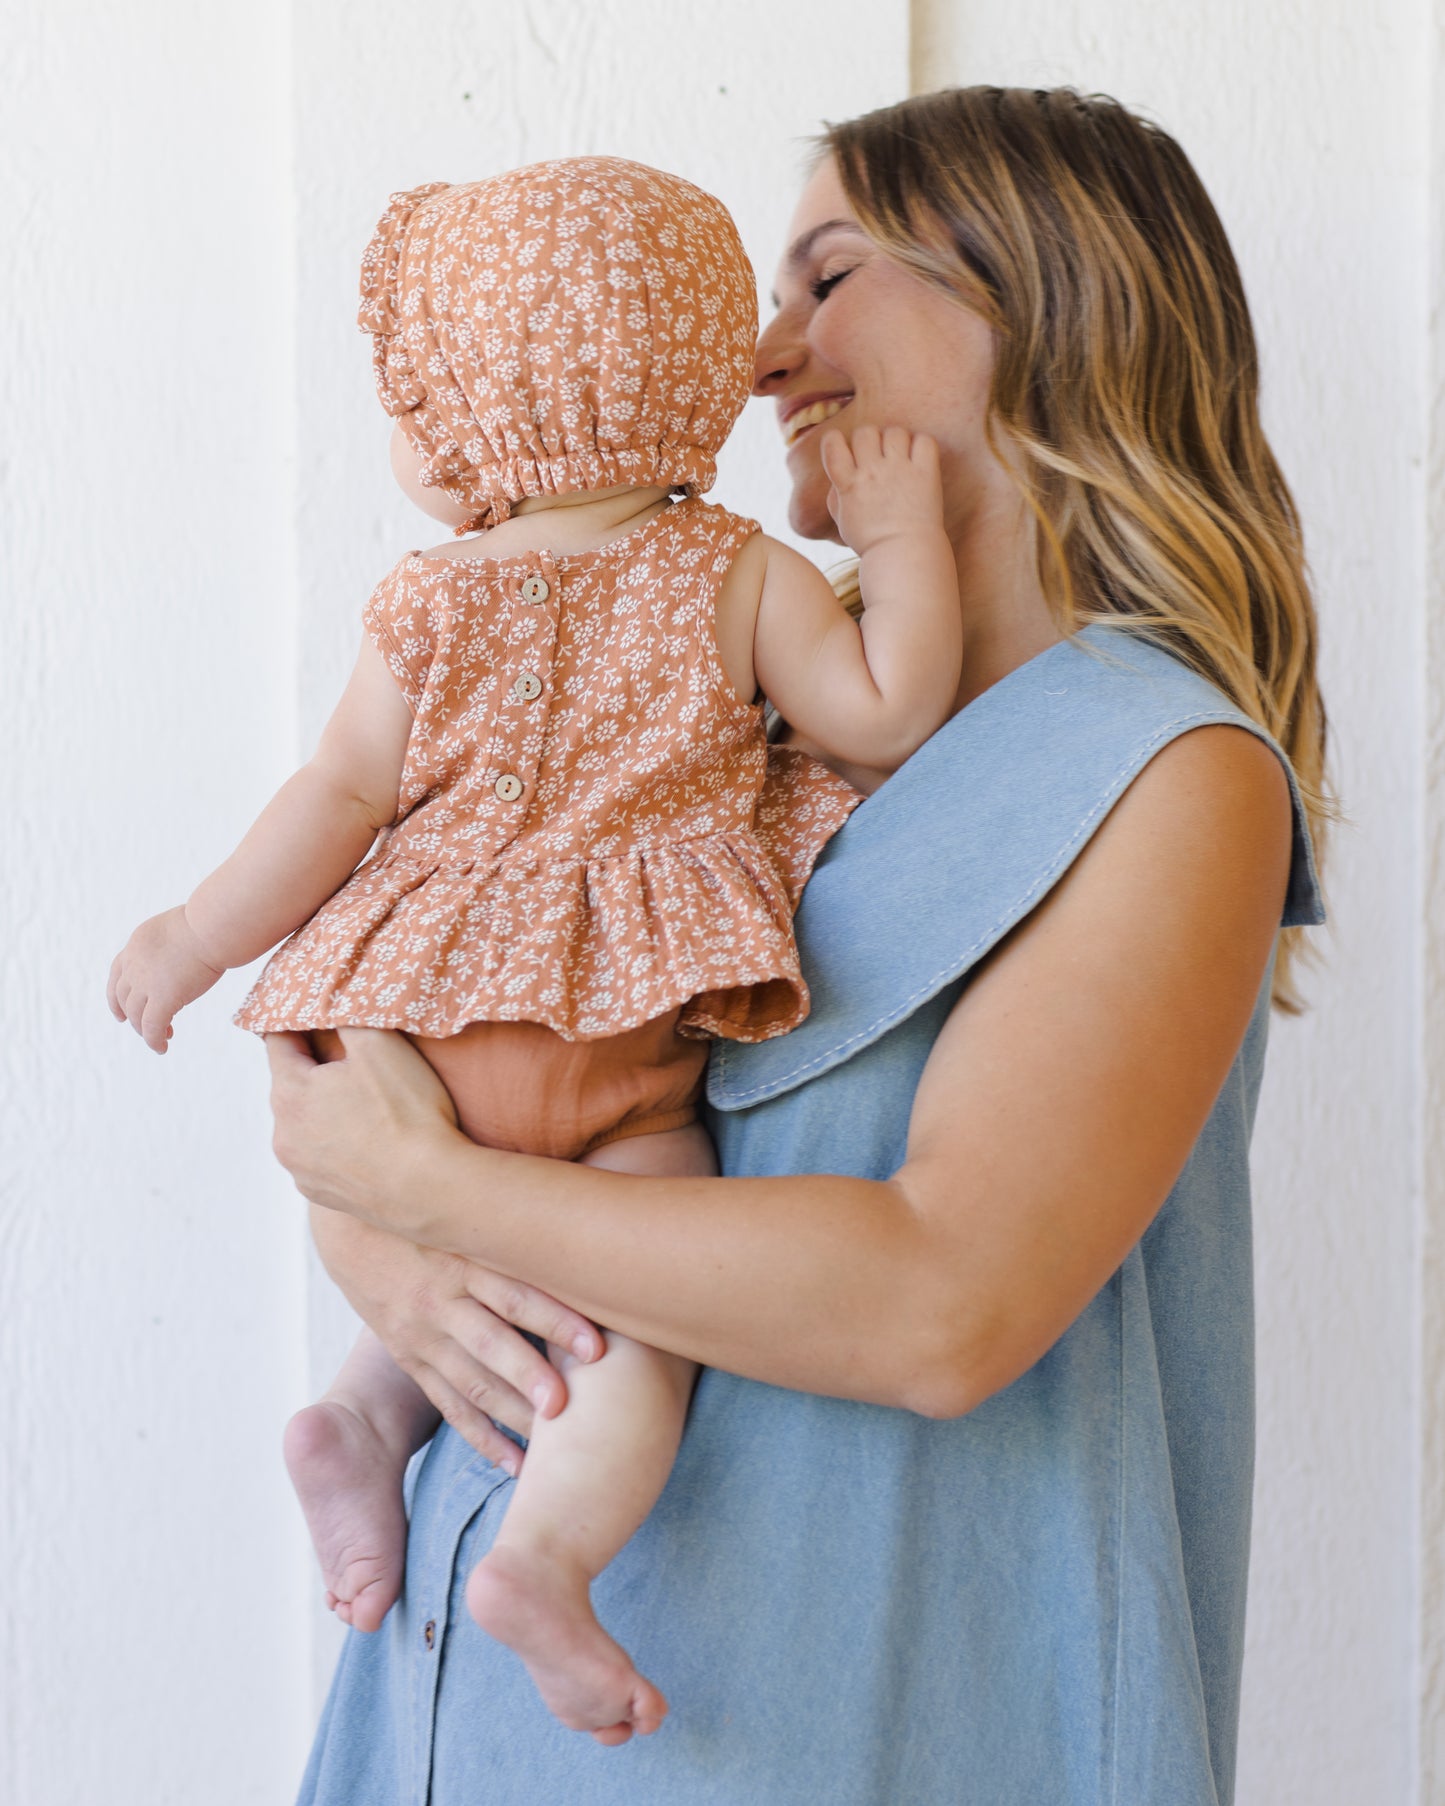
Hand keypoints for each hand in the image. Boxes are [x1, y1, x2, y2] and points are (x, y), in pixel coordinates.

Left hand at [107, 905, 225, 1052]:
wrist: (214, 927)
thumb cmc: (211, 923)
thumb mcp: (180, 929)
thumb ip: (173, 945)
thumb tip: (187, 953)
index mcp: (137, 943)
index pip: (117, 972)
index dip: (116, 996)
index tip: (120, 1013)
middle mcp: (134, 963)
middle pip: (124, 997)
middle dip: (132, 1016)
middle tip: (145, 1029)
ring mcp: (145, 982)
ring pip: (136, 1015)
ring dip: (146, 1030)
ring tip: (162, 1037)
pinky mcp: (162, 999)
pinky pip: (152, 1028)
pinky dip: (154, 1040)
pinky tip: (162, 1047)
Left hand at [266, 1027, 459, 1228]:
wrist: (430, 1189)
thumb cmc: (406, 1113)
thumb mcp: (380, 1045)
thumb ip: (346, 1016)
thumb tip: (330, 1003)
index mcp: (289, 1092)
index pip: (277, 1039)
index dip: (300, 1021)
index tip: (321, 1013)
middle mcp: (282, 1134)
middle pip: (291, 1083)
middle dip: (317, 1067)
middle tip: (357, 1060)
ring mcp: (299, 1169)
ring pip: (303, 1122)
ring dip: (325, 1108)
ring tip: (367, 1104)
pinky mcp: (319, 1193)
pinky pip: (319, 1155)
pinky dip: (336, 1143)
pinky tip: (369, 1140)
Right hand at [309, 1204, 603, 1467]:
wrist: (348, 1222)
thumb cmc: (429, 1201)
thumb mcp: (463, 1201)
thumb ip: (515, 1214)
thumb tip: (581, 1206)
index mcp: (461, 1254)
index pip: (514, 1291)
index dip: (556, 1318)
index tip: (596, 1346)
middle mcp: (440, 1297)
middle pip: (491, 1341)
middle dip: (529, 1374)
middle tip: (566, 1406)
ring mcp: (421, 1331)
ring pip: (470, 1380)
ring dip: (511, 1412)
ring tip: (550, 1441)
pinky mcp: (409, 1356)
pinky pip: (447, 1403)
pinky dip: (480, 1435)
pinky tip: (514, 1463)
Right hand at [821, 425, 943, 555]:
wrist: (904, 557)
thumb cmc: (871, 542)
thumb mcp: (842, 522)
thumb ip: (836, 496)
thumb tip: (839, 477)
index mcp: (848, 484)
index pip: (832, 442)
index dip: (836, 441)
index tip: (845, 452)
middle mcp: (872, 473)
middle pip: (865, 432)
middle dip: (869, 440)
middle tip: (878, 458)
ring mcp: (900, 471)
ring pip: (894, 432)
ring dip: (896, 441)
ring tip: (900, 459)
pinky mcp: (925, 473)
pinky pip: (923, 440)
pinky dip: (921, 445)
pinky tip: (918, 460)